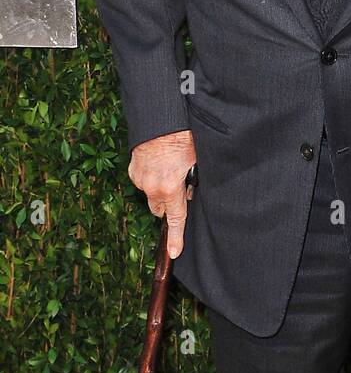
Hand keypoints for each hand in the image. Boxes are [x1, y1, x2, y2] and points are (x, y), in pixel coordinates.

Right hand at [128, 129, 196, 257]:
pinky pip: (143, 181)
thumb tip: (192, 191)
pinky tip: (160, 163)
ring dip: (160, 189)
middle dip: (169, 205)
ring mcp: (139, 178)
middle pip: (160, 209)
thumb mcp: (197, 161)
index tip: (174, 252)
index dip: (175, 238)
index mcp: (170, 188)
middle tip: (181, 189)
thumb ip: (194, 182)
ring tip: (171, 169)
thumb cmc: (182, 138)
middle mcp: (152, 187)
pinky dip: (151, 178)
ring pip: (152, 194)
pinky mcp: (132, 170)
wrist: (161, 120)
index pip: (175, 219)